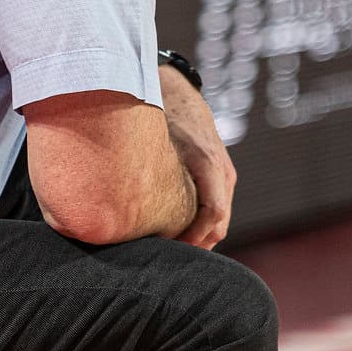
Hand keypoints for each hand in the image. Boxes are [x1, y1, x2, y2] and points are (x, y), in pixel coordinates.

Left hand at [161, 65, 235, 249]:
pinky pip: (215, 208)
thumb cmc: (163, 113)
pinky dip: (200, 225)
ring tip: (169, 251)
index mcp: (209, 163)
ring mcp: (223, 175)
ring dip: (198, 237)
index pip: (214, 214)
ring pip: (218, 220)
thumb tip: (128, 204)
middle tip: (165, 260)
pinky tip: (176, 233)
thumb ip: (146, 168)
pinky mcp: (217, 175)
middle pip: (218, 224)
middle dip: (196, 245)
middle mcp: (222, 172)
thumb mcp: (154, 139)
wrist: (177, 90)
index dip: (195, 238)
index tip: (171, 250)